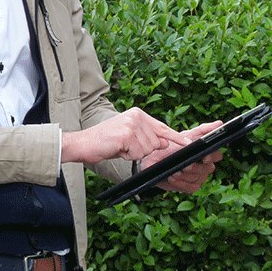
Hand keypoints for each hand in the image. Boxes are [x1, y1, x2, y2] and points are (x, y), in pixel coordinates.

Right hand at [62, 108, 191, 164]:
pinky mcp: (127, 135)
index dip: (175, 137)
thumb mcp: (129, 137)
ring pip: (148, 150)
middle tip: (124, 146)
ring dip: (134, 154)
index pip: (161, 127)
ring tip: (120, 147)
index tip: (188, 143)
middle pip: (156, 142)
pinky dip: (128, 156)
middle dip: (142, 150)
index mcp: (137, 114)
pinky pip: (138, 153)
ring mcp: (132, 125)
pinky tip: (117, 149)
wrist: (83, 143)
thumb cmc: (105, 142)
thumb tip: (164, 142)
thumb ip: (147, 137)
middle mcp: (136, 116)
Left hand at [142, 121, 223, 192]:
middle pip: (208, 169)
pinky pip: (191, 188)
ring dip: (186, 175)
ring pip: (198, 178)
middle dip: (195, 167)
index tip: (203, 156)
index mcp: (206, 153)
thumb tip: (220, 123)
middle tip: (184, 164)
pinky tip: (172, 177)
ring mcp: (199, 177)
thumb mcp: (186, 136)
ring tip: (174, 170)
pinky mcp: (190, 187)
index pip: (217, 155)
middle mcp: (205, 166)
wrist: (153, 159)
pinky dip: (181, 183)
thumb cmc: (172, 146)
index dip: (212, 157)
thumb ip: (203, 130)